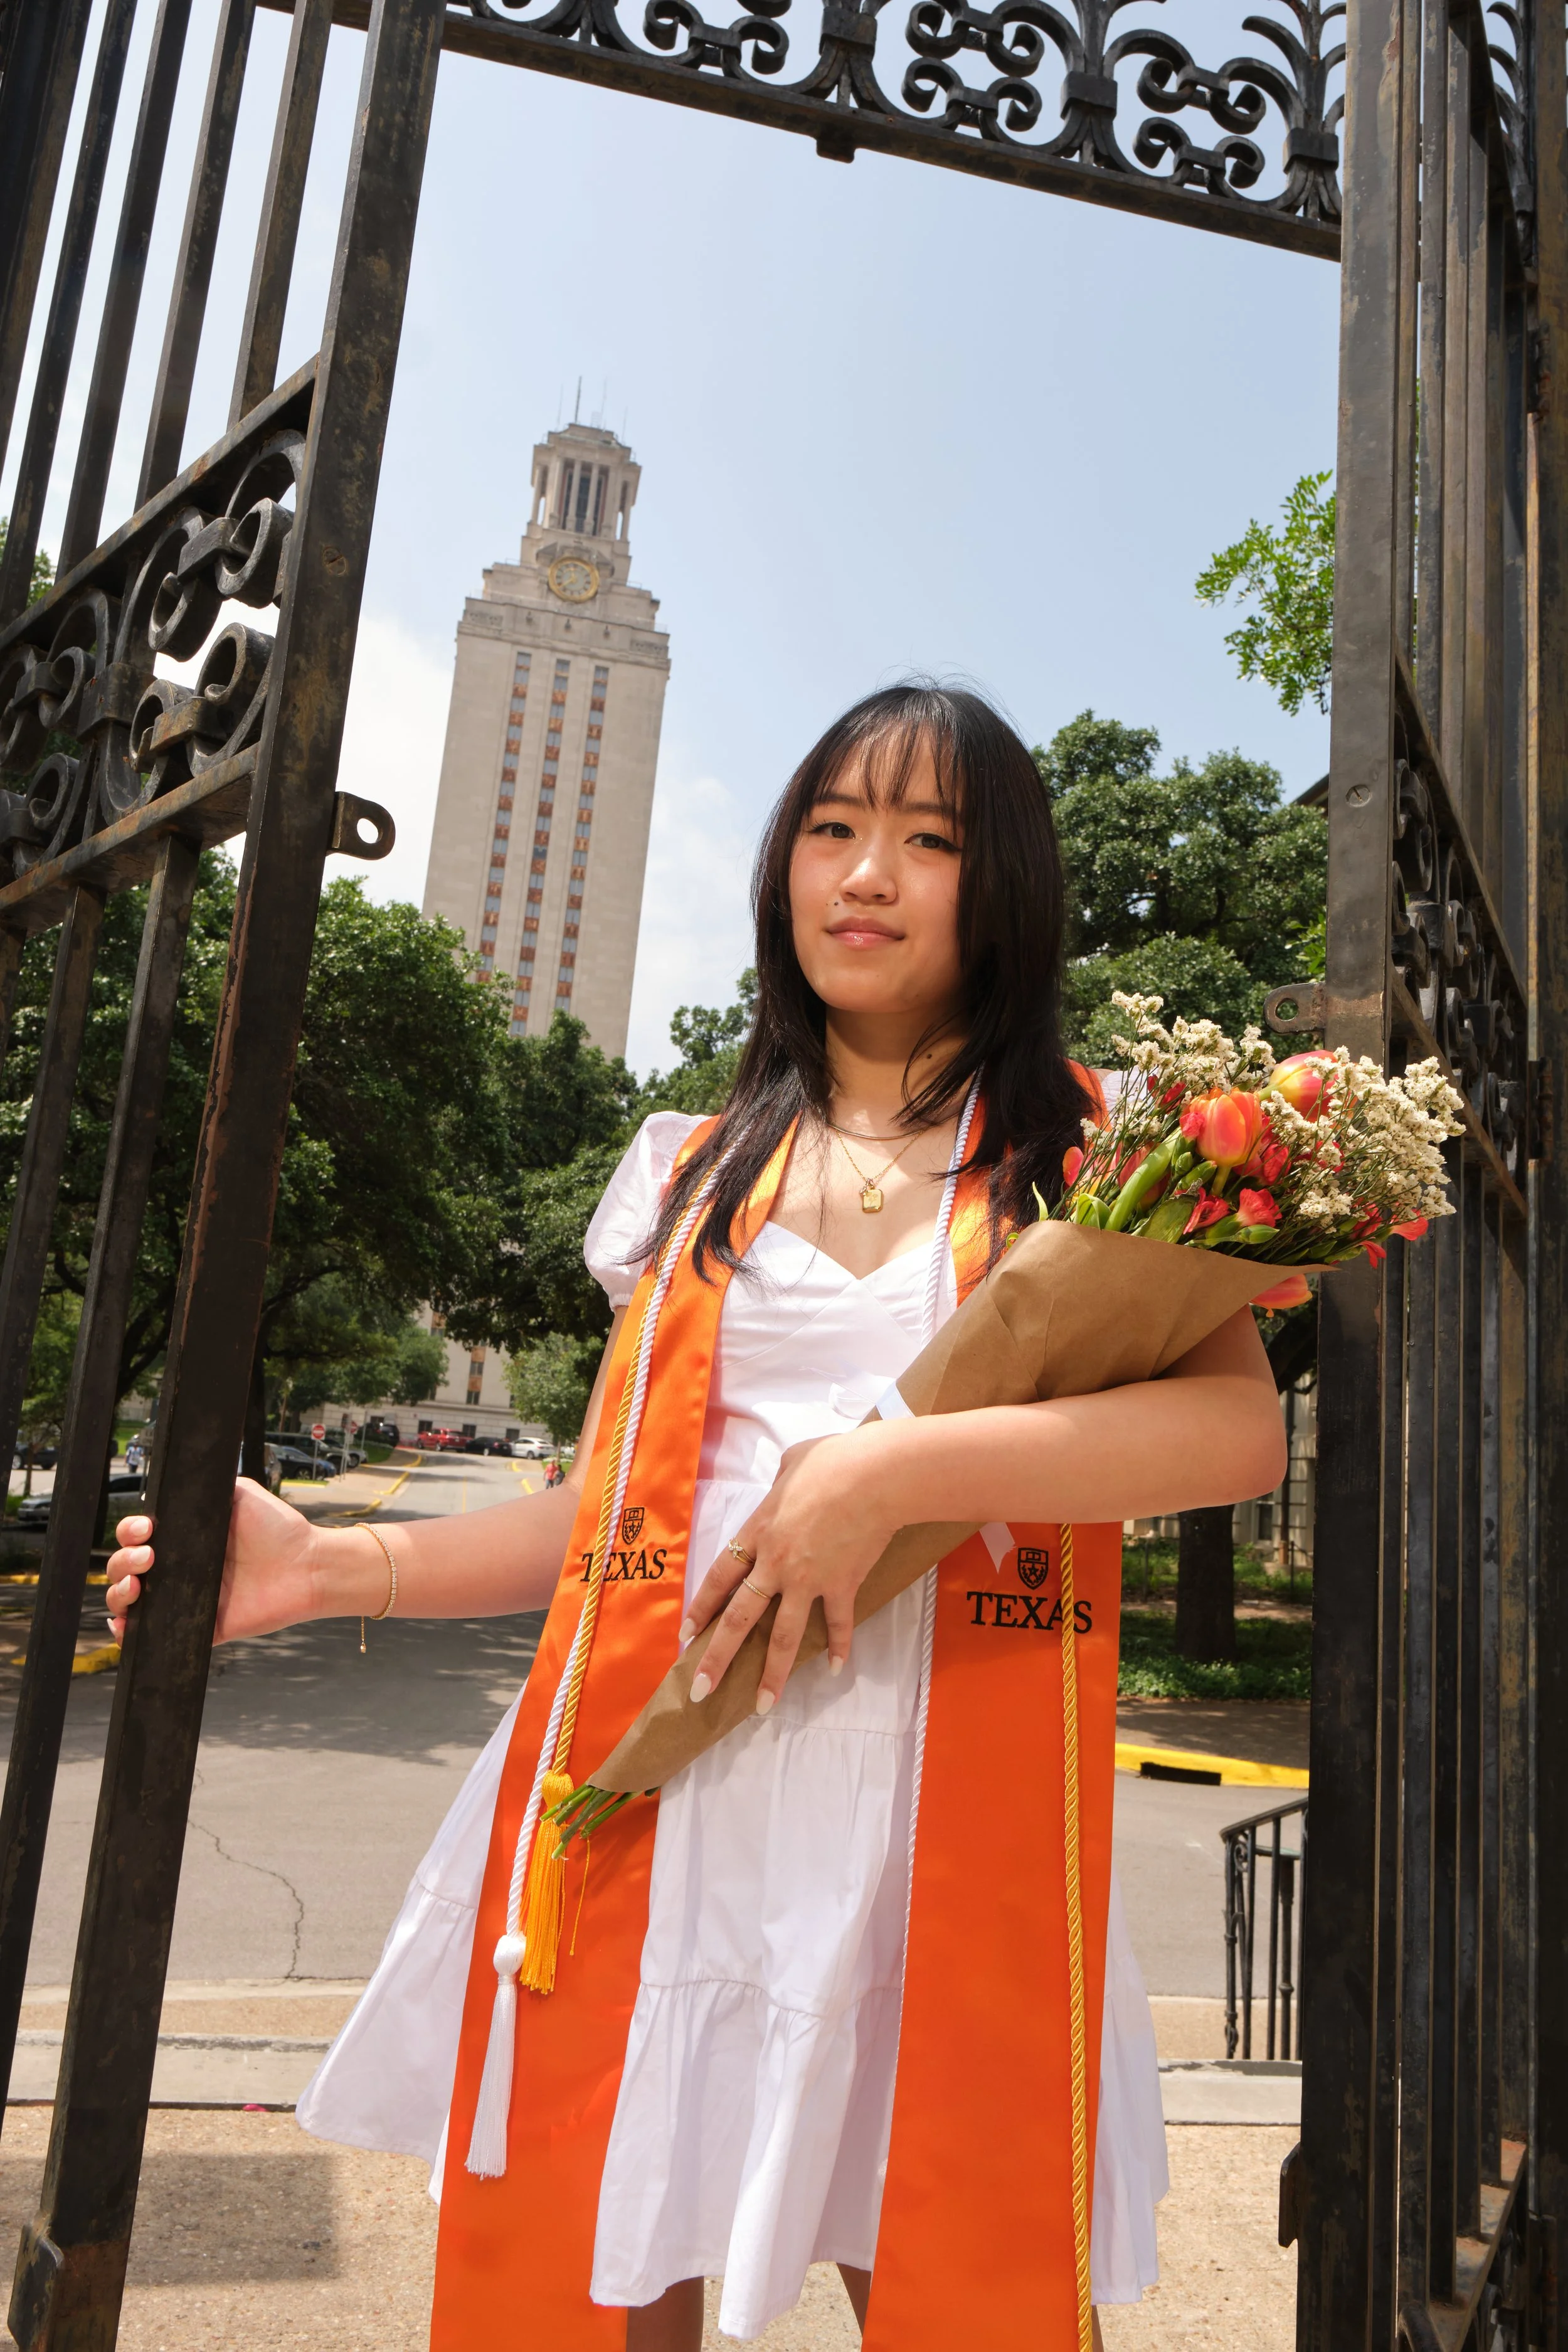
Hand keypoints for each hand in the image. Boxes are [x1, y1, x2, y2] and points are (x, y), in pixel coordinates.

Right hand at [105, 1477, 323, 1644]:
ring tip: (136, 1586)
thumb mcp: (239, 1494)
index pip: (136, 1538)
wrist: (307, 1566)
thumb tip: (177, 1480)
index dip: (129, 1533)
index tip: (146, 1530)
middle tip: (147, 1557)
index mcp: (183, 1540)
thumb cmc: (278, 1530)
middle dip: (122, 1562)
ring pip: (129, 1602)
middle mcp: (178, 1570)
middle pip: (124, 1568)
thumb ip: (207, 1488)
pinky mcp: (199, 1628)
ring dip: (119, 1594)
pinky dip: (128, 1633)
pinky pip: (151, 1637)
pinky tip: (125, 1624)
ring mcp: (184, 1600)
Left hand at [679, 1427, 901, 1711]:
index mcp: (759, 1532)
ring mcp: (809, 1580)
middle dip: (717, 1658)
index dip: (701, 1607)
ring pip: (784, 1637)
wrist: (873, 1476)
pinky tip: (837, 1669)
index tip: (686, 1635)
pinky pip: (837, 1624)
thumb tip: (787, 1481)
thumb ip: (781, 1482)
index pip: (720, 1577)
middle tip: (702, 1690)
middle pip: (739, 1619)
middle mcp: (776, 1564)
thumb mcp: (792, 1464)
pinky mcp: (841, 1585)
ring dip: (773, 1674)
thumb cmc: (832, 1461)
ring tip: (763, 1705)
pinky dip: (839, 1647)